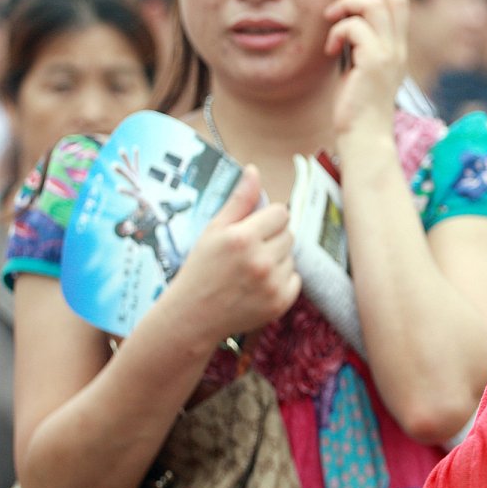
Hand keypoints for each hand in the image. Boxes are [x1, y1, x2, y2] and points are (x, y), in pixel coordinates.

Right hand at [166, 165, 300, 345]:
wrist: (191, 317)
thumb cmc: (200, 269)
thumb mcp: (214, 230)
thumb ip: (239, 200)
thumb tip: (254, 170)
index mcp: (243, 238)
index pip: (281, 212)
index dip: (268, 219)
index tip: (253, 229)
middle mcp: (260, 261)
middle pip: (289, 234)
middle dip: (272, 238)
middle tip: (248, 252)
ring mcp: (272, 284)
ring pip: (292, 256)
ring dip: (277, 260)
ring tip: (250, 271)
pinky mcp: (280, 303)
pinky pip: (295, 279)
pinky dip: (282, 281)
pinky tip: (258, 286)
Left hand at [324, 0, 407, 138]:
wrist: (364, 137)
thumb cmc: (357, 106)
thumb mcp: (360, 68)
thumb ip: (360, 43)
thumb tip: (352, 18)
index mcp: (397, 48)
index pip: (400, 3)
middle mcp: (398, 48)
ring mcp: (389, 55)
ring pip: (375, 6)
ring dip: (347, 5)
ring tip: (331, 20)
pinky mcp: (374, 63)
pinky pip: (355, 27)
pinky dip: (337, 31)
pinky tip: (330, 50)